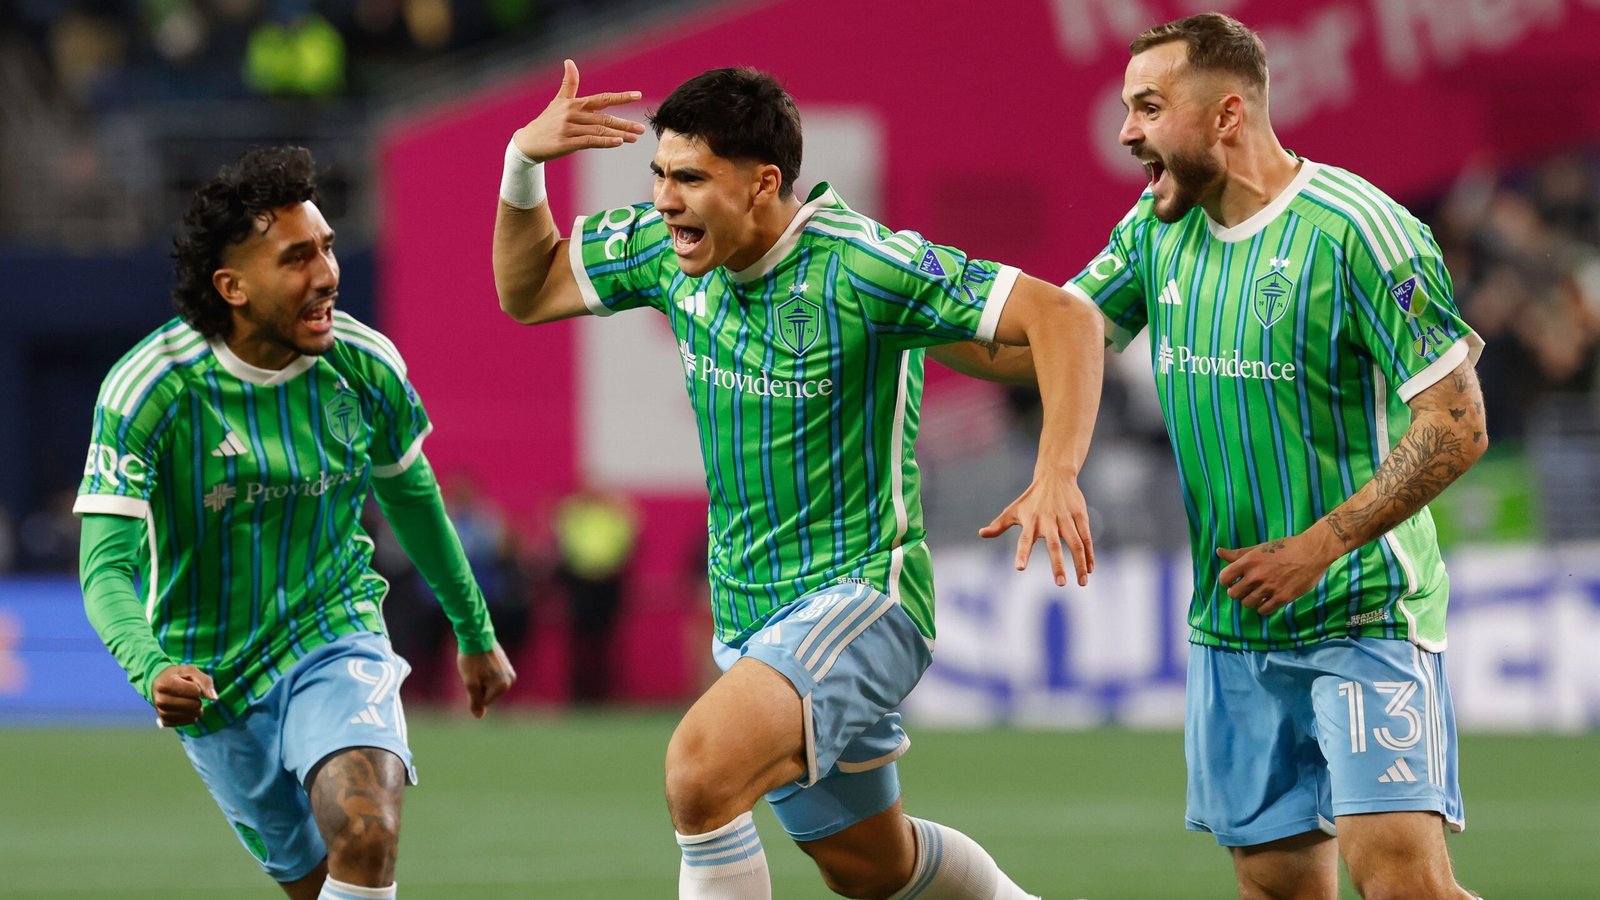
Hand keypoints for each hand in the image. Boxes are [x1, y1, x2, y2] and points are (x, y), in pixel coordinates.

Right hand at [150, 664, 216, 727]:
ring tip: (189, 701)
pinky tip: (186, 709)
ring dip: (196, 709)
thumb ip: (205, 681)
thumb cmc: (178, 676)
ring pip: (192, 715)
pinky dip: (191, 716)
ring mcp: (161, 712)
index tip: (190, 684)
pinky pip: (187, 722)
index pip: (195, 691)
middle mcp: (160, 700)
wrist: (160, 684)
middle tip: (191, 694)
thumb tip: (214, 698)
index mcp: (165, 684)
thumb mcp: (190, 670)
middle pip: (194, 705)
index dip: (197, 687)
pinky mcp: (165, 721)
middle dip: (198, 699)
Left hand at [457, 642, 516, 717]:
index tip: (473, 676)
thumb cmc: (471, 660)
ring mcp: (510, 672)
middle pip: (489, 694)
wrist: (476, 636)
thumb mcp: (470, 683)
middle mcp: (510, 680)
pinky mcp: (506, 665)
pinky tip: (482, 661)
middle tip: (475, 671)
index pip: (484, 701)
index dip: (474, 691)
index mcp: (503, 686)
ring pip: (490, 685)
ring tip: (478, 665)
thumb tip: (479, 716)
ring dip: (482, 679)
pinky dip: (485, 672)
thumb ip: (475, 701)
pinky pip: (493, 676)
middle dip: (479, 685)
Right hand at [512, 59, 645, 162]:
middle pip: (604, 118)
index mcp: (575, 104)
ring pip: (599, 131)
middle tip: (641, 128)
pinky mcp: (565, 143)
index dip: (620, 97)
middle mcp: (573, 114)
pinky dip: (605, 142)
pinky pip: (589, 141)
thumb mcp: (558, 101)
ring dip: (619, 134)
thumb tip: (569, 61)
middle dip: (624, 123)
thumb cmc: (546, 121)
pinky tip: (618, 142)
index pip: (602, 99)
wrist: (527, 142)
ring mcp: (569, 128)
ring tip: (635, 138)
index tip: (638, 95)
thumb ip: (569, 83)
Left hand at [979, 472, 1093, 586]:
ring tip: (1082, 582)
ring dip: (1079, 563)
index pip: (1024, 540)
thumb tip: (981, 534)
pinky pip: (1086, 538)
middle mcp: (1049, 521)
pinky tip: (1090, 569)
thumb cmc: (1031, 498)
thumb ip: (999, 525)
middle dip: (1058, 565)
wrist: (1054, 476)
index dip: (1022, 553)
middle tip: (1060, 584)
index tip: (1019, 568)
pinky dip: (1089, 554)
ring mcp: (1066, 518)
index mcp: (1031, 522)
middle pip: (1054, 545)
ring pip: (1076, 544)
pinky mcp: (1080, 516)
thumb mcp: (1014, 510)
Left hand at [1216, 535, 1332, 614]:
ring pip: (1247, 604)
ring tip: (1259, 594)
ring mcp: (1270, 587)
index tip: (1234, 580)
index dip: (1227, 581)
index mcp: (1249, 561)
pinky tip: (1268, 600)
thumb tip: (1219, 552)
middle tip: (1247, 589)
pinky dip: (1263, 607)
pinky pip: (1263, 610)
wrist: (1313, 551)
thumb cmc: (1286, 547)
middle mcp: (1257, 575)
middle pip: (1233, 594)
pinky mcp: (1283, 597)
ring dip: (1251, 600)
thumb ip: (1239, 554)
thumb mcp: (1260, 548)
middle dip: (1238, 592)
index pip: (1224, 578)